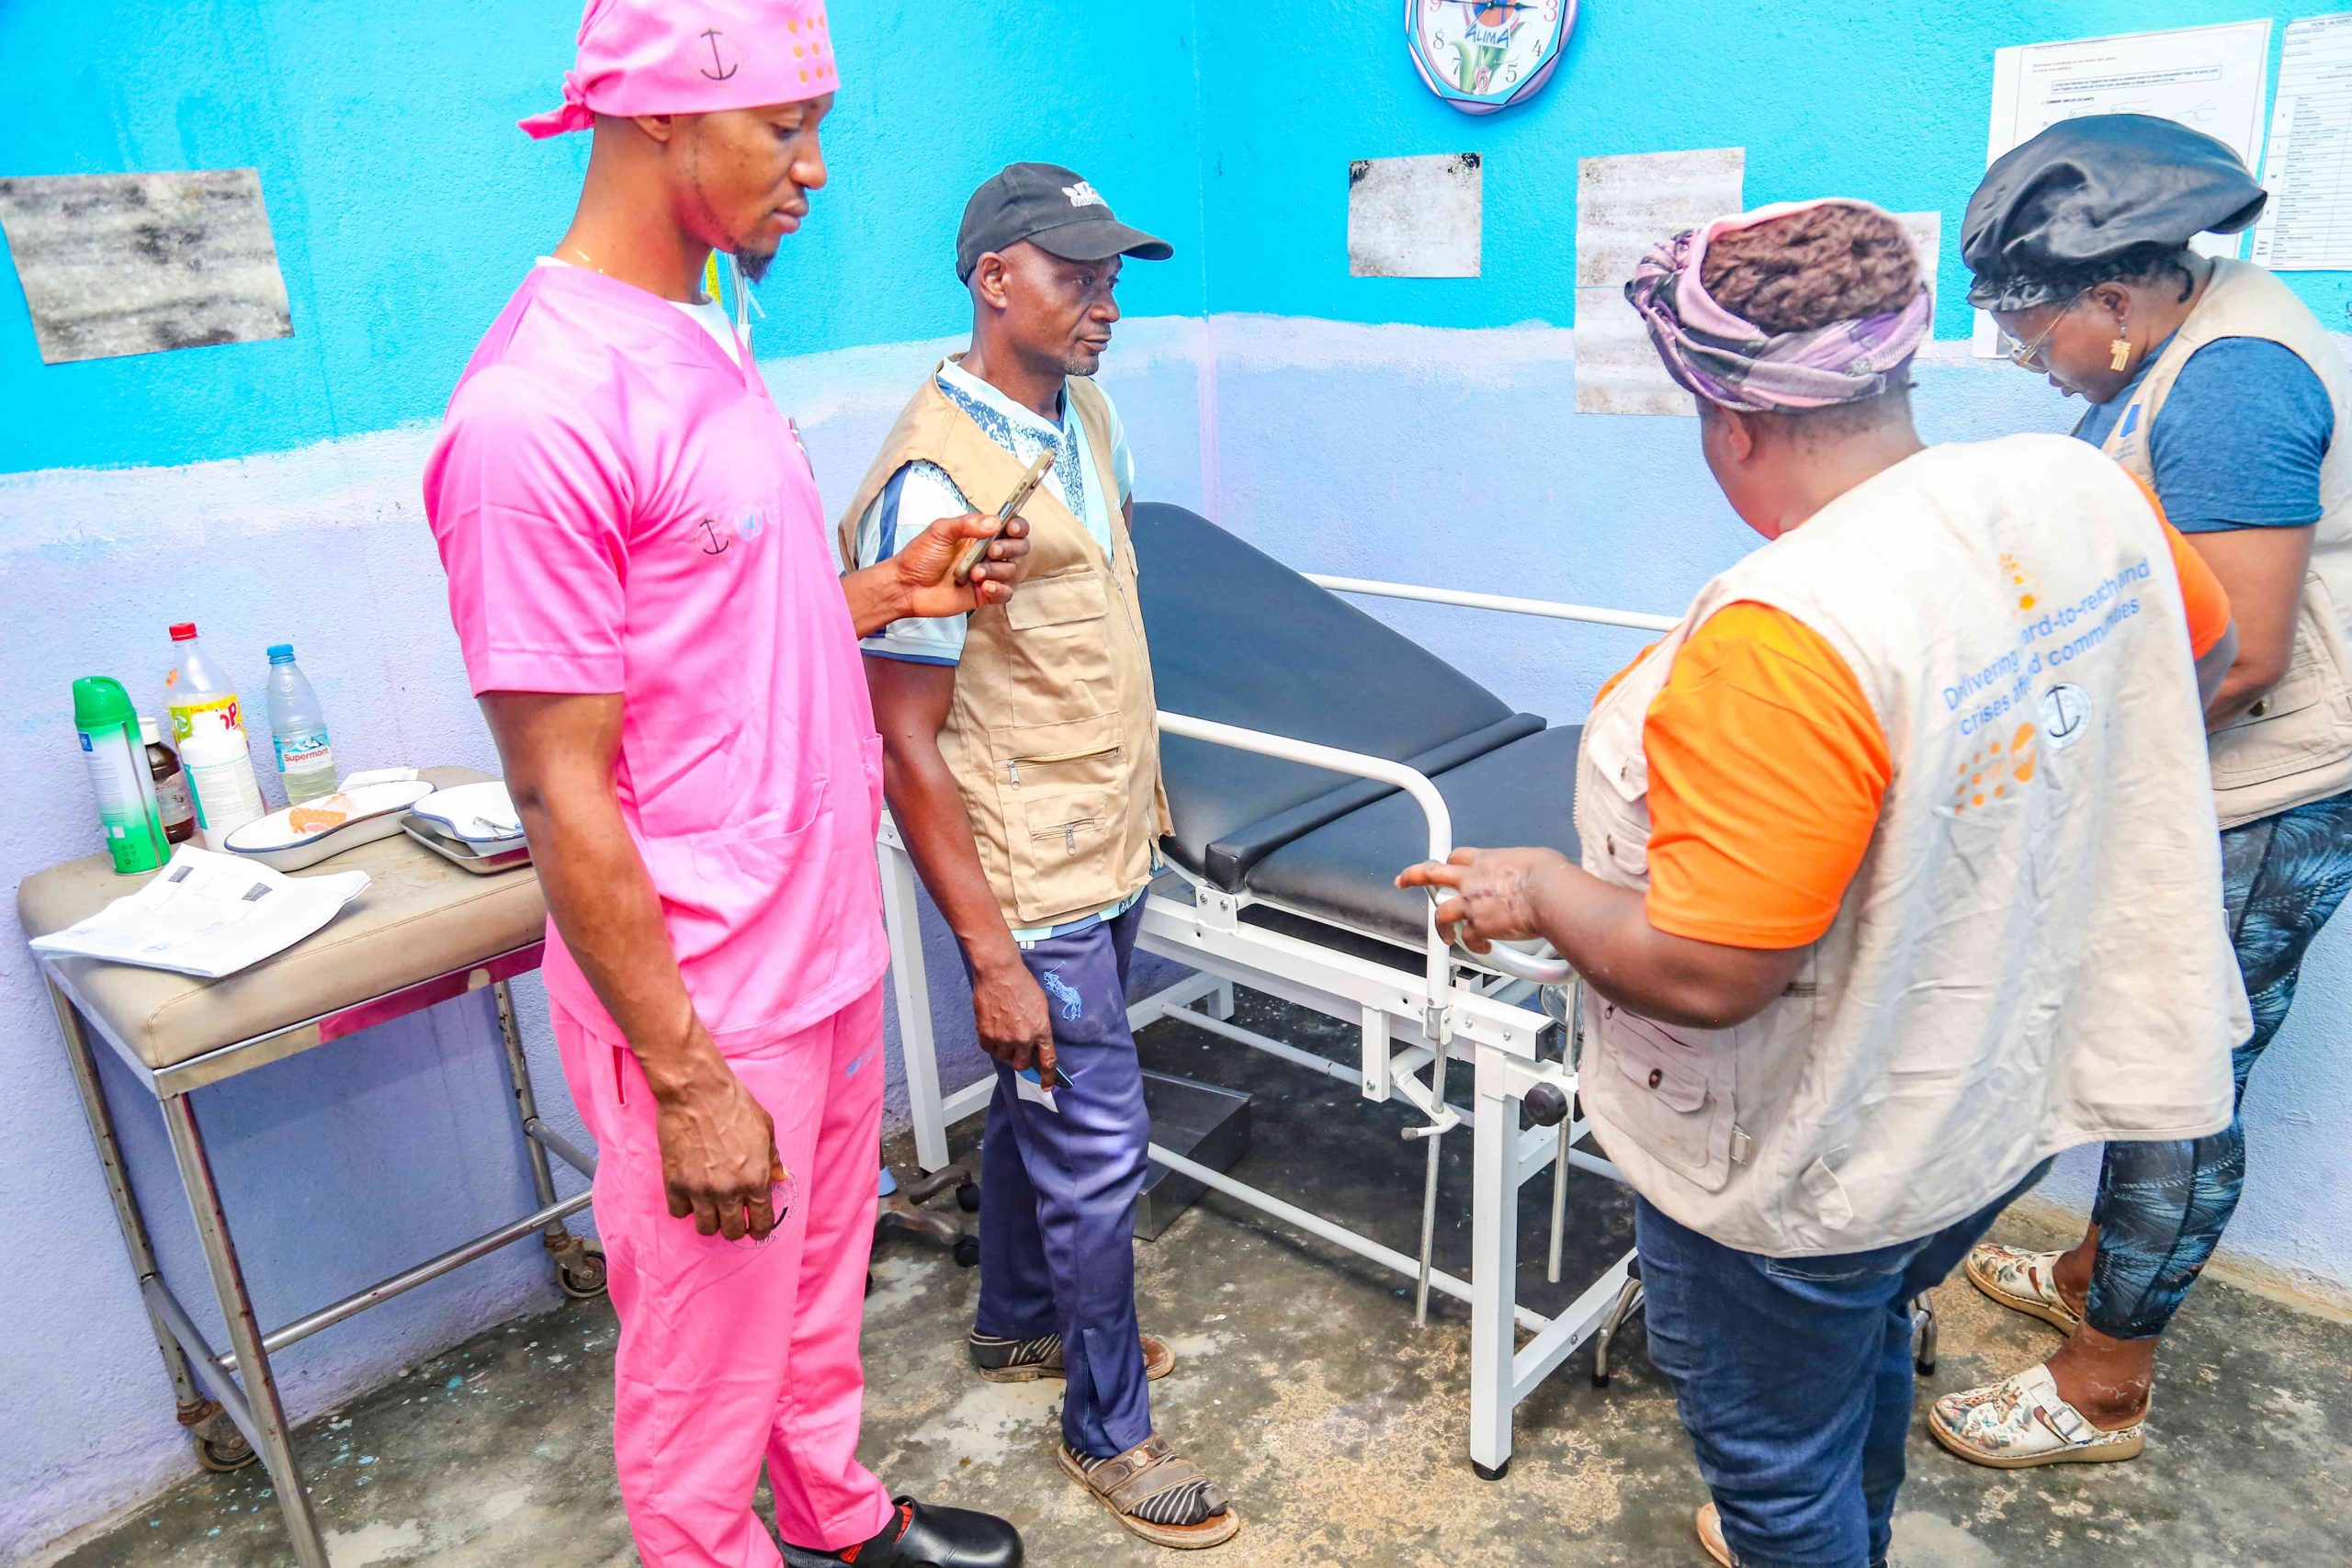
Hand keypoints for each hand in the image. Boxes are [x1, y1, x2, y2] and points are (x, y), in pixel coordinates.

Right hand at [647, 1035, 785, 1240]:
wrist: (697, 1091)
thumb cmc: (735, 1105)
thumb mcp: (765, 1129)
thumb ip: (773, 1158)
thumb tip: (781, 1177)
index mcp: (756, 1179)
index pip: (762, 1223)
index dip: (761, 1229)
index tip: (756, 1229)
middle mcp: (729, 1191)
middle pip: (732, 1232)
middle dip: (736, 1227)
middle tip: (733, 1216)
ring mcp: (700, 1190)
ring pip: (705, 1228)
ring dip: (710, 1220)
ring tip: (711, 1206)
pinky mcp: (674, 1183)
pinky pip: (678, 1212)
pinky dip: (684, 1206)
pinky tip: (690, 1193)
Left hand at [894, 511, 1032, 619]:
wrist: (905, 586)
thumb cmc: (919, 557)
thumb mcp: (939, 531)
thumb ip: (966, 524)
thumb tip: (994, 522)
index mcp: (979, 534)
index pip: (1010, 527)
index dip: (1018, 527)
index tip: (1012, 528)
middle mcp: (987, 553)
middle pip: (1019, 548)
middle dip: (1010, 548)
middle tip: (991, 550)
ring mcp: (987, 574)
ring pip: (1011, 571)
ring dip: (996, 571)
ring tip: (974, 573)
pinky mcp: (984, 595)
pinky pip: (1005, 593)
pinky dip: (1000, 590)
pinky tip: (985, 587)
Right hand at [971, 956, 1056, 1089]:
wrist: (999, 973)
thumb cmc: (1021, 984)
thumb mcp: (1040, 1006)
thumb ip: (1040, 1027)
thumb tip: (1036, 1044)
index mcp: (1041, 1030)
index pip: (1048, 1061)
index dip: (1048, 1076)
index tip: (1047, 1085)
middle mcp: (1022, 1038)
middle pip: (1022, 1065)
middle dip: (1021, 1059)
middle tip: (1018, 1048)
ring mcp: (1003, 1038)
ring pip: (1003, 1057)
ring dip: (1005, 1050)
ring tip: (1004, 1031)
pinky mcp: (985, 1034)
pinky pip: (988, 1049)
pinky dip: (991, 1043)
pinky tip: (993, 1029)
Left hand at [1396, 846, 1570, 953]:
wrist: (1549, 893)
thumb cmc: (1549, 875)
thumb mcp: (1534, 858)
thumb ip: (1523, 866)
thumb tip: (1537, 870)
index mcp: (1486, 860)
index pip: (1459, 856)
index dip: (1451, 862)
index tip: (1447, 865)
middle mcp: (1472, 879)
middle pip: (1432, 873)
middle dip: (1414, 876)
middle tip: (1404, 880)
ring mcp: (1471, 903)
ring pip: (1442, 913)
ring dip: (1440, 926)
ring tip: (1444, 935)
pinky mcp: (1478, 925)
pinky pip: (1468, 938)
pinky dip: (1475, 945)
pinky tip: (1483, 948)